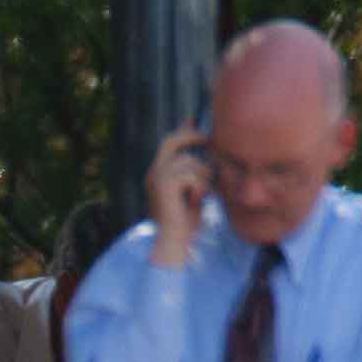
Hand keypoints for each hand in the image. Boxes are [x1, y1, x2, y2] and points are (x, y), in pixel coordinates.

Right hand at [145, 123, 210, 266]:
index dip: (183, 131)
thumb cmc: (185, 221)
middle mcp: (153, 173)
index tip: (193, 120)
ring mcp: (157, 178)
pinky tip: (196, 200)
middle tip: (208, 139)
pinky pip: (191, 174)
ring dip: (202, 176)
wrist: (174, 242)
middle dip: (191, 136)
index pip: (168, 143)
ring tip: (201, 195)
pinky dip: (199, 187)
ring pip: (189, 161)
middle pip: (172, 141)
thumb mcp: (192, 192)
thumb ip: (195, 172)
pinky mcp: (165, 185)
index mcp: (157, 174)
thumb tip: (206, 152)